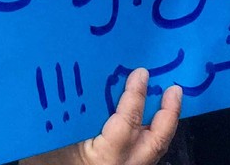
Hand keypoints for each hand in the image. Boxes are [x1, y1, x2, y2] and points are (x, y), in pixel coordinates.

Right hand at [26, 69, 182, 164]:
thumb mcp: (54, 143)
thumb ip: (69, 119)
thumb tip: (74, 88)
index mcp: (106, 157)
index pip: (127, 122)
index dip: (136, 96)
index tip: (141, 73)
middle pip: (157, 140)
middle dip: (169, 113)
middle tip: (174, 89)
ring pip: (155, 149)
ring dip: (163, 124)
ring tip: (168, 101)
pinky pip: (145, 153)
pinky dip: (150, 135)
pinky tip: (147, 123)